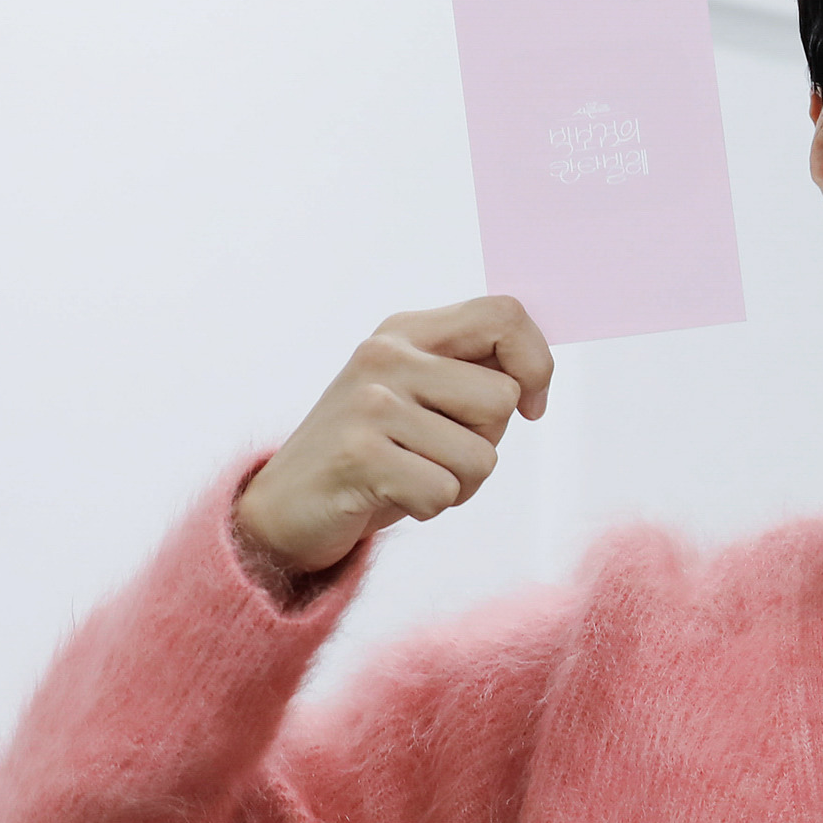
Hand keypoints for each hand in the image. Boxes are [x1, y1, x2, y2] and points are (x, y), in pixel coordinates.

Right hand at [233, 296, 553, 574]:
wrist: (285, 507)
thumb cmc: (375, 454)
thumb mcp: (420, 397)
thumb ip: (472, 374)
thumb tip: (535, 380)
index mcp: (407, 331)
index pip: (504, 315)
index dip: (536, 364)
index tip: (529, 404)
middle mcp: (386, 355)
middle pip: (502, 398)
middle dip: (485, 441)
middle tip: (433, 452)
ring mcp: (369, 403)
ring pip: (481, 456)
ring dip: (458, 483)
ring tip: (410, 475)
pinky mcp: (359, 455)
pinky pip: (444, 492)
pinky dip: (428, 507)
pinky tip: (389, 495)